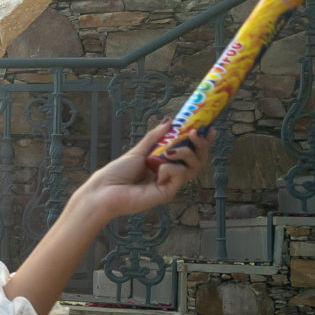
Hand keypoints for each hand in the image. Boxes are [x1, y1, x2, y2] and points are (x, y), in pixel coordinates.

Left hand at [65, 123, 209, 225]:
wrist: (103, 190)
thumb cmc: (117, 173)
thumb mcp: (139, 151)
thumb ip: (155, 137)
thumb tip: (170, 121)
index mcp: (165, 165)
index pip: (190, 153)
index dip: (202, 142)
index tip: (210, 129)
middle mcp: (170, 175)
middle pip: (197, 161)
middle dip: (199, 145)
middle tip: (194, 133)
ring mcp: (170, 185)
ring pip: (192, 167)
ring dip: (185, 153)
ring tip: (170, 151)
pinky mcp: (167, 193)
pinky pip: (179, 175)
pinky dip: (170, 168)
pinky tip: (157, 170)